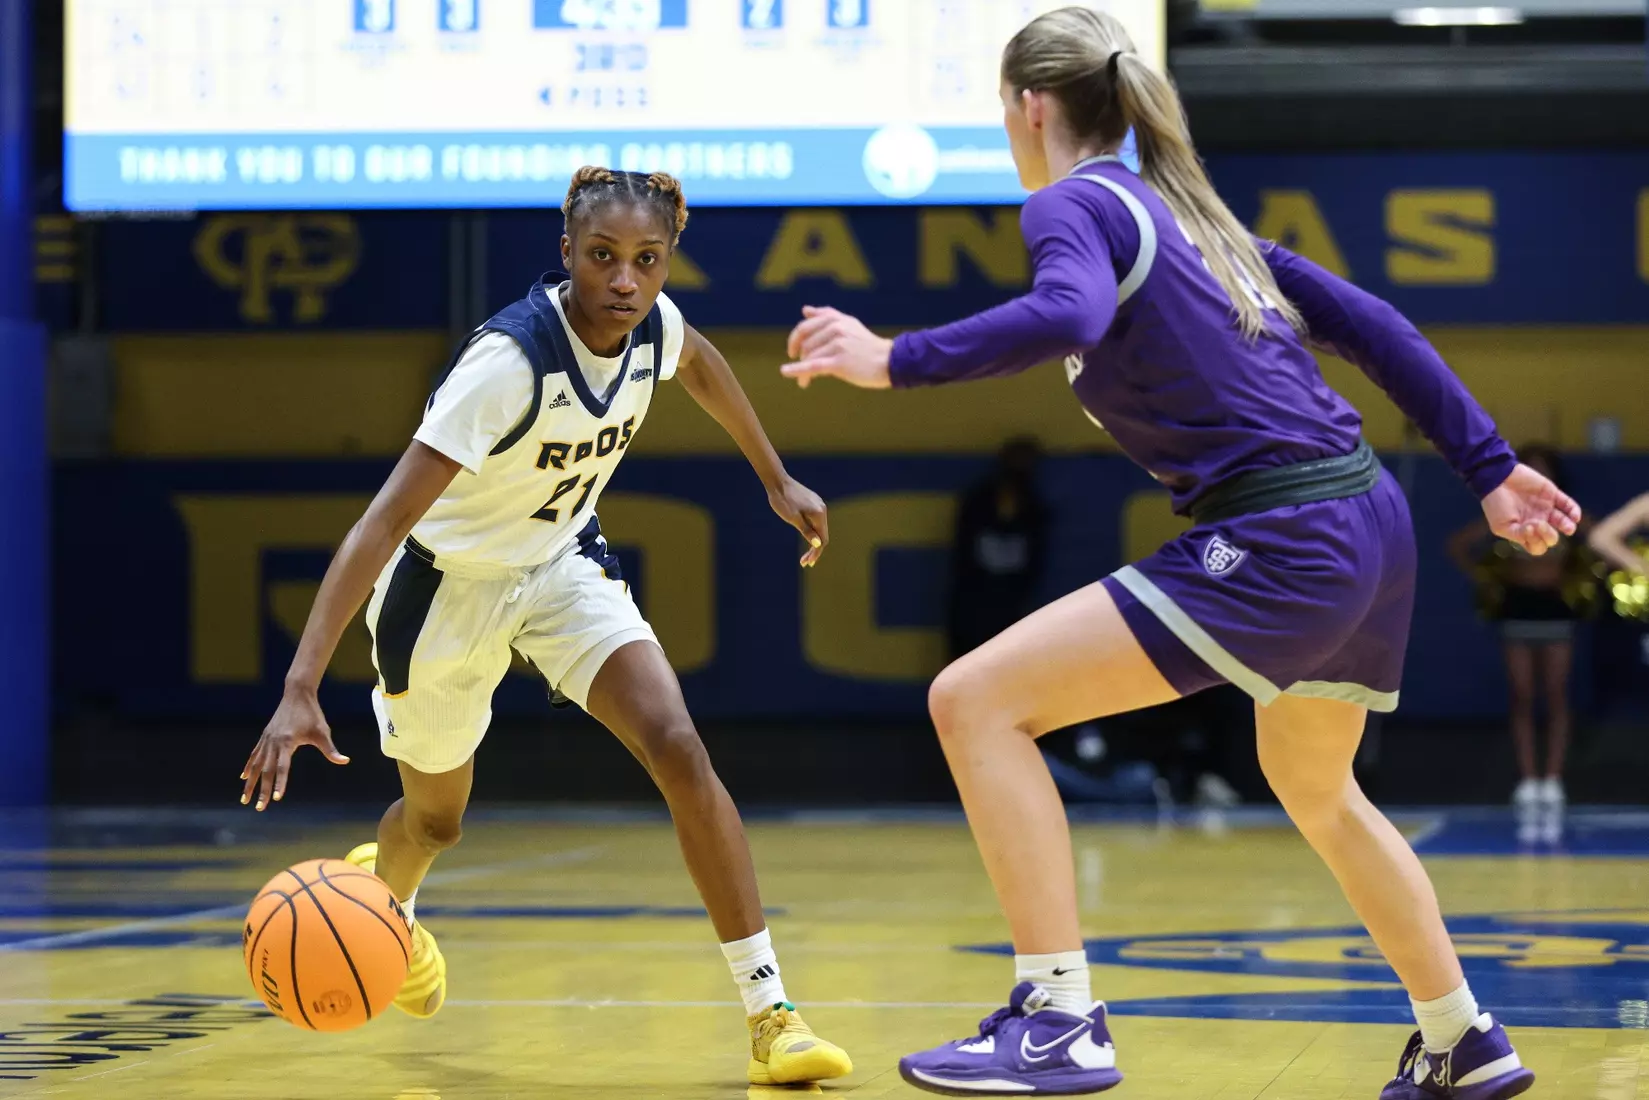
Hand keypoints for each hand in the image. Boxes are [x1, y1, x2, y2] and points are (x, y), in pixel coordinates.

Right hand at [241, 687, 349, 810]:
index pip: (282, 768)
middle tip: (259, 808)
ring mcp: (267, 739)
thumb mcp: (322, 732)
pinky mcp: (265, 736)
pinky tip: (244, 778)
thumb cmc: (312, 714)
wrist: (297, 694)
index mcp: (287, 742)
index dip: (279, 783)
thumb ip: (331, 750)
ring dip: (250, 783)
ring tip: (245, 799)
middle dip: (261, 790)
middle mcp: (273, 742)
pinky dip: (249, 767)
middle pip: (265, 771)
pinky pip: (254, 755)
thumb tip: (345, 761)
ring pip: (256, 765)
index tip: (276, 798)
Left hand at [768, 477, 828, 566]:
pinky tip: (805, 535)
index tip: (808, 563)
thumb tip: (818, 544)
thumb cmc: (782, 501)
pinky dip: (811, 530)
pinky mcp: (813, 502)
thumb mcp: (793, 519)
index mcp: (819, 514)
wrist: (777, 481)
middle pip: (822, 534)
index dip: (816, 553)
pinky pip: (815, 520)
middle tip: (804, 562)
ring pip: (819, 527)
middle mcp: (822, 509)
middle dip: (814, 549)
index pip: (822, 539)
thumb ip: (807, 531)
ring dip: (812, 540)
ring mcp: (818, 504)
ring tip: (803, 553)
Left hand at [781, 306, 892, 389]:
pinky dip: (798, 370)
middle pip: (806, 344)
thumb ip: (826, 315)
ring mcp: (838, 345)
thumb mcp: (848, 324)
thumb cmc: (867, 345)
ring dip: (803, 371)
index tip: (792, 351)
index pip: (805, 328)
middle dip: (801, 358)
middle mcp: (836, 328)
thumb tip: (805, 310)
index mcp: (836, 319)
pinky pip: (813, 366)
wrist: (889, 361)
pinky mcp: (840, 362)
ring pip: (810, 357)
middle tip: (801, 369)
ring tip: (805, 381)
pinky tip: (785, 372)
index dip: (795, 340)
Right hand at [1481, 463, 1580, 554]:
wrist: (1495, 478)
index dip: (1536, 542)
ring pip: (1564, 523)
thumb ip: (1518, 535)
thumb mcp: (1501, 525)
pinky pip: (1568, 505)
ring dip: (1568, 527)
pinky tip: (1575, 517)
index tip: (1527, 529)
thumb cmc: (1495, 503)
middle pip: (1551, 538)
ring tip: (1568, 528)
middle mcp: (1536, 522)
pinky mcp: (1552, 494)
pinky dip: (1574, 511)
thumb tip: (1536, 534)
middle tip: (1539, 523)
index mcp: (1523, 531)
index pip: (1538, 546)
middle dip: (1548, 534)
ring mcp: (1545, 509)